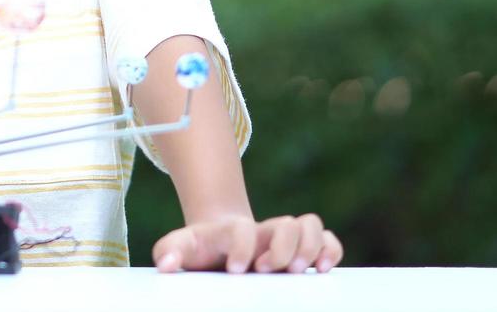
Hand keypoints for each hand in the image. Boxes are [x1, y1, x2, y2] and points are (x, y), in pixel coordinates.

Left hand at [153, 213, 343, 273]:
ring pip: (310, 225)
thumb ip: (169, 251)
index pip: (243, 229)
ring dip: (309, 247)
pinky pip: (328, 240)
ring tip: (298, 272)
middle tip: (267, 271)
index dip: (242, 247)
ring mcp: (284, 236)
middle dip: (282, 249)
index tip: (235, 270)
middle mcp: (263, 230)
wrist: (218, 241)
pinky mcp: (302, 248)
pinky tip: (322, 270)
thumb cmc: (200, 249)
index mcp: (233, 229)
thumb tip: (166, 266)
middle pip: (286, 223)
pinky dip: (330, 250)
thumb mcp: (180, 247)